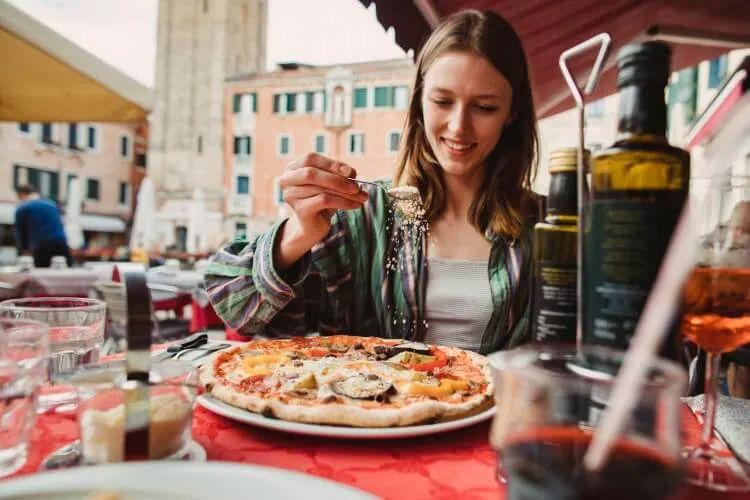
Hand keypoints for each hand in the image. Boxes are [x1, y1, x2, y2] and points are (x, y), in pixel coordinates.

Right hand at [275, 153, 367, 268]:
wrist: (311, 226)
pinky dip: (343, 202)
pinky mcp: (300, 210)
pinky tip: (355, 205)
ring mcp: (291, 196)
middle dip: (338, 179)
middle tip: (357, 187)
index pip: (311, 159)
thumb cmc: (321, 200)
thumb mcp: (330, 184)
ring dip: (346, 193)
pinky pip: (324, 201)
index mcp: (292, 168)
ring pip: (322, 189)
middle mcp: (287, 180)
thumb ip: (338, 175)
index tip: (352, 172)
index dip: (332, 164)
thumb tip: (352, 174)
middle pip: (312, 173)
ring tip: (361, 197)